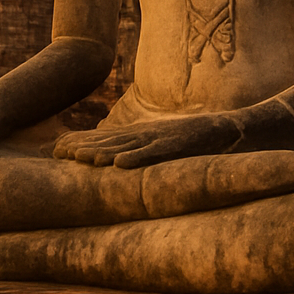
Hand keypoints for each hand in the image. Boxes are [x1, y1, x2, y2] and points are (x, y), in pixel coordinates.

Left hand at [52, 113, 241, 168]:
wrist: (237, 128)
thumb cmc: (203, 139)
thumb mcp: (169, 143)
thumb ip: (148, 149)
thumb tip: (122, 159)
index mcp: (145, 136)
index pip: (108, 139)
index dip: (83, 142)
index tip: (58, 148)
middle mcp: (150, 136)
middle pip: (111, 141)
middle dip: (83, 146)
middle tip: (56, 151)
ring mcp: (164, 140)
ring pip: (128, 146)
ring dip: (102, 152)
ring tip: (79, 158)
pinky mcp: (181, 146)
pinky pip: (157, 154)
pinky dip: (138, 158)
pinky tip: (120, 164)